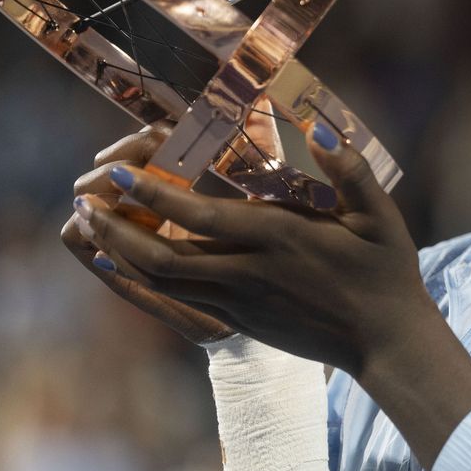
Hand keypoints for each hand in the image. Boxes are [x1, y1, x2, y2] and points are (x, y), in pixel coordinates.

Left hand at [71, 123, 440, 376]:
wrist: (385, 342)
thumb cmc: (385, 271)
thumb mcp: (379, 214)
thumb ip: (349, 169)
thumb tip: (319, 128)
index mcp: (279, 239)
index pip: (200, 218)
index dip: (153, 196)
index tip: (118, 174)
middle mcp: (249, 273)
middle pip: (163, 257)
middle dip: (116, 228)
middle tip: (84, 200)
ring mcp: (240, 303)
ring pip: (163, 282)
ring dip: (121, 253)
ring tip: (91, 226)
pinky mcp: (239, 321)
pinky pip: (176, 301)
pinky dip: (142, 279)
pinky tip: (124, 263)